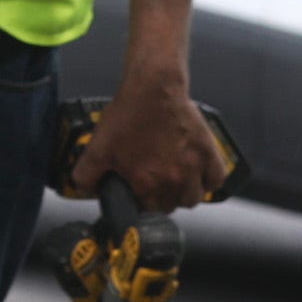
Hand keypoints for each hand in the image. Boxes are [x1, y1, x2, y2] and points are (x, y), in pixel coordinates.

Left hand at [76, 63, 230, 213]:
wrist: (153, 90)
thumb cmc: (128, 117)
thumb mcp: (97, 148)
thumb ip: (86, 175)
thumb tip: (85, 190)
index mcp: (147, 184)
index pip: (148, 211)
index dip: (141, 203)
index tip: (138, 193)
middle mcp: (174, 180)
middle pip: (172, 206)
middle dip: (162, 200)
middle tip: (154, 184)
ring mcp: (195, 168)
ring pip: (194, 198)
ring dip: (184, 194)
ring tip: (174, 181)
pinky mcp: (209, 154)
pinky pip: (216, 180)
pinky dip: (208, 181)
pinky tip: (197, 174)